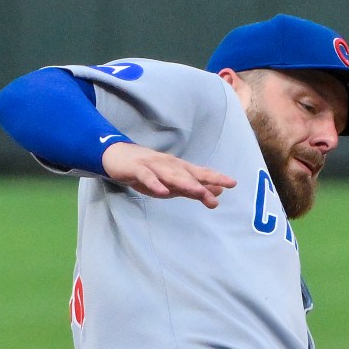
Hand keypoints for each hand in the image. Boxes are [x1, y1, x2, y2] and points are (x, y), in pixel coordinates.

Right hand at [101, 142, 237, 206]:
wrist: (116, 155)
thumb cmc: (147, 170)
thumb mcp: (170, 181)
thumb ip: (192, 188)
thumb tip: (216, 193)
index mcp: (178, 167)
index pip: (199, 172)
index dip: (215, 177)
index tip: (232, 183)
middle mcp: (168, 164)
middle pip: (188, 175)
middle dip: (204, 183)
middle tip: (219, 192)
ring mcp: (153, 165)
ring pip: (171, 175)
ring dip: (185, 184)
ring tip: (199, 192)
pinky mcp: (137, 168)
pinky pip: (147, 177)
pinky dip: (155, 184)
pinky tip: (162, 192)